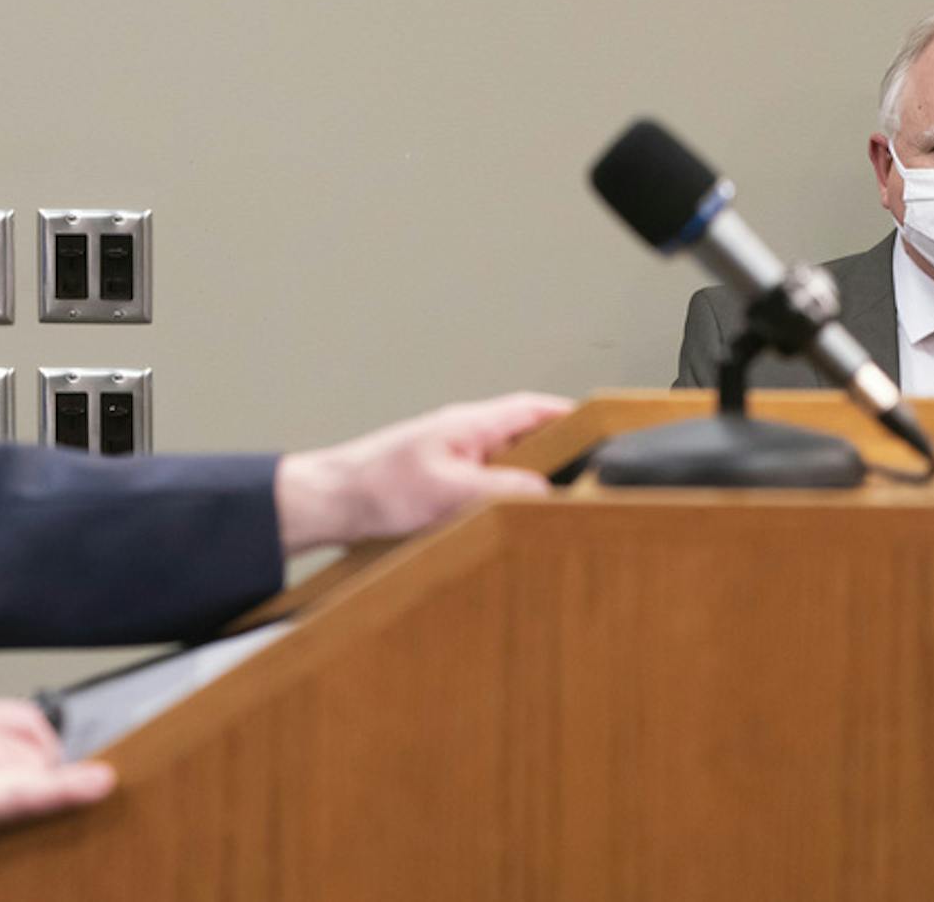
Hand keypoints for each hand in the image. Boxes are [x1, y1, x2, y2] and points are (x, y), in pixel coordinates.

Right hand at [0, 697, 113, 899]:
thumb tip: (32, 767)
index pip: (24, 716)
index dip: (49, 746)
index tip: (63, 766)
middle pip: (36, 742)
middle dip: (46, 774)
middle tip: (35, 802)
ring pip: (35, 768)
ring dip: (41, 794)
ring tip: (10, 819)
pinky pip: (29, 790)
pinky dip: (68, 789)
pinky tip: (96, 786)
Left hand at [274, 391, 572, 553]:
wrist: (328, 502)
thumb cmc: (375, 486)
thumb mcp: (446, 489)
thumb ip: (498, 488)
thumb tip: (544, 492)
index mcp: (471, 424)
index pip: (534, 410)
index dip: (571, 418)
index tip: (605, 431)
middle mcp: (466, 436)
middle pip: (527, 439)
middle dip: (558, 457)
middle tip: (588, 481)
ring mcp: (453, 459)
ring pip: (507, 466)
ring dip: (527, 484)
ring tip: (554, 508)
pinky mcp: (441, 485)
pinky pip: (485, 488)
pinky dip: (502, 502)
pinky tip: (509, 524)